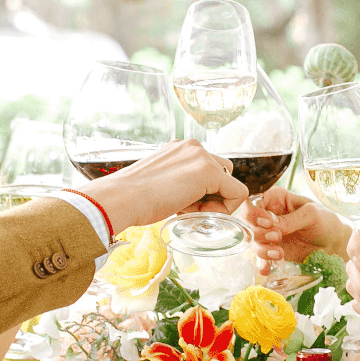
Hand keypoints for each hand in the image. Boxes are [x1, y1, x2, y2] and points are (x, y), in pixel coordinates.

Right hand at [81, 141, 246, 230]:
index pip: (208, 169)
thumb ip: (180, 183)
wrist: (122, 198)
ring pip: (230, 183)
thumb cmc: (133, 198)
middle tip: (187, 209)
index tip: (182, 205)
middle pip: (223, 174)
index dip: (202, 194)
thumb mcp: (162, 183)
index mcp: (180, 148)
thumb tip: (191, 198)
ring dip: (216, 202)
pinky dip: (226, 208)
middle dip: (211, 196)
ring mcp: (202, 157)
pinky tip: (199, 213)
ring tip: (188, 210)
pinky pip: (237, 192)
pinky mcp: (209, 171)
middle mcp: (193, 147)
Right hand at [242, 186, 352, 268]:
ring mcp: (269, 234)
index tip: (268, 222)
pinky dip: (262, 263)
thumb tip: (271, 225)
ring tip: (279, 254)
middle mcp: (268, 215)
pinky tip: (267, 269)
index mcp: (277, 198)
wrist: (334, 244)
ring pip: (254, 241)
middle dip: (259, 232)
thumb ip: (290, 220)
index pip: (254, 200)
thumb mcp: (311, 215)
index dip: (255, 211)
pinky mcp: (272, 250)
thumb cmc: (325, 221)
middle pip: (249, 222)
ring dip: (262, 250)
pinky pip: (261, 257)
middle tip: (277, 237)